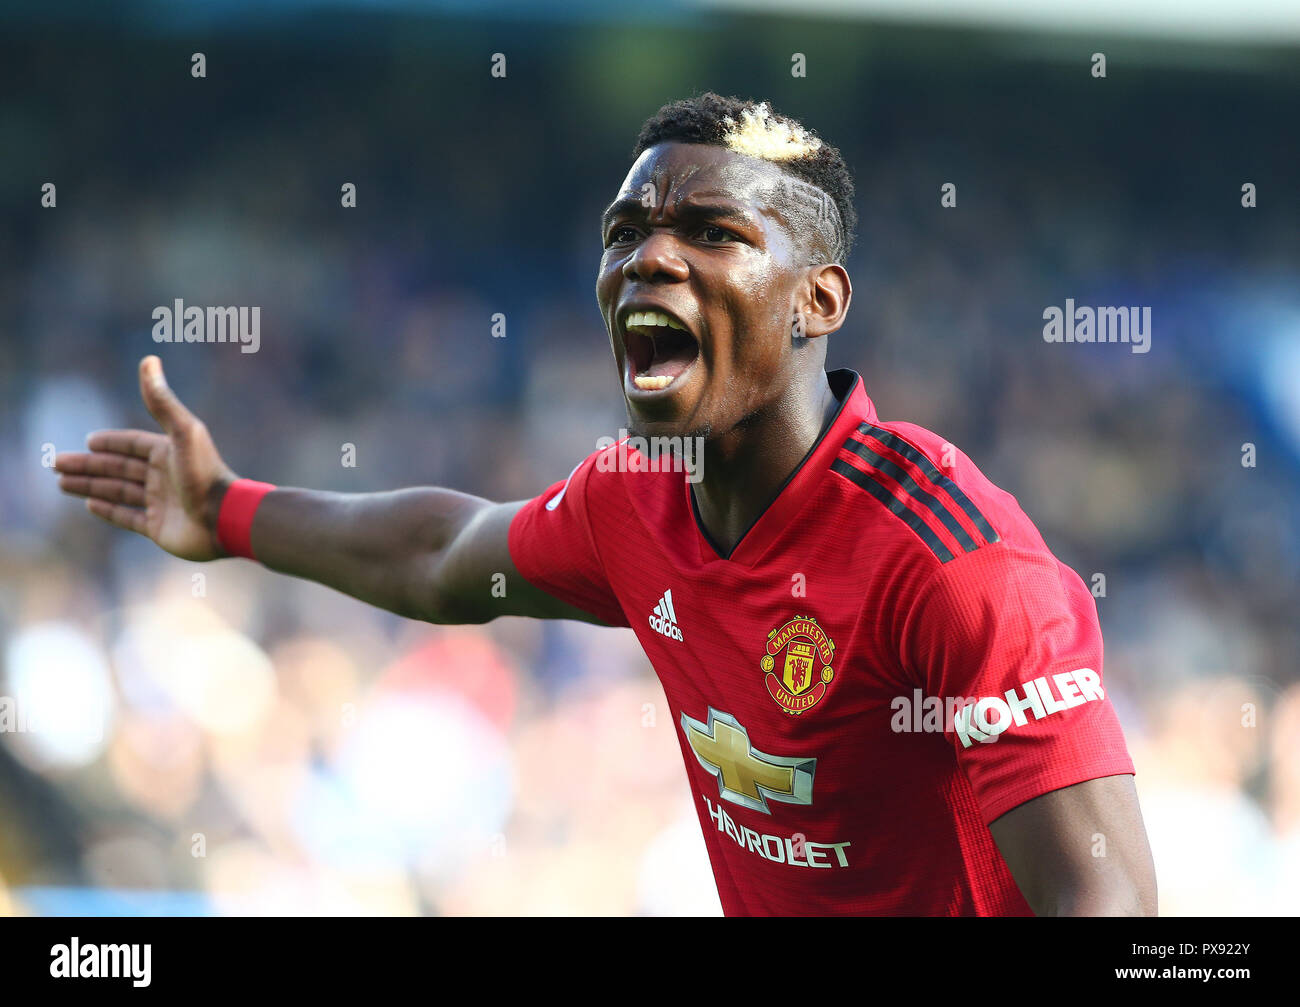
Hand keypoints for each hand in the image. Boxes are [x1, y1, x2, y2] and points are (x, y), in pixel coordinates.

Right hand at [53, 355, 237, 560]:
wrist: (224, 519)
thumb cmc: (204, 474)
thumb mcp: (183, 432)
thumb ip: (162, 401)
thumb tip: (148, 360)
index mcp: (168, 453)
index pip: (132, 444)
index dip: (110, 442)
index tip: (87, 441)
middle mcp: (164, 477)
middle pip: (118, 468)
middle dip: (88, 465)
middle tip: (56, 464)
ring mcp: (161, 503)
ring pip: (118, 491)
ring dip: (91, 486)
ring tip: (62, 483)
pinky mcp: (159, 528)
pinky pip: (128, 517)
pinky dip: (109, 511)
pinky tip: (90, 504)